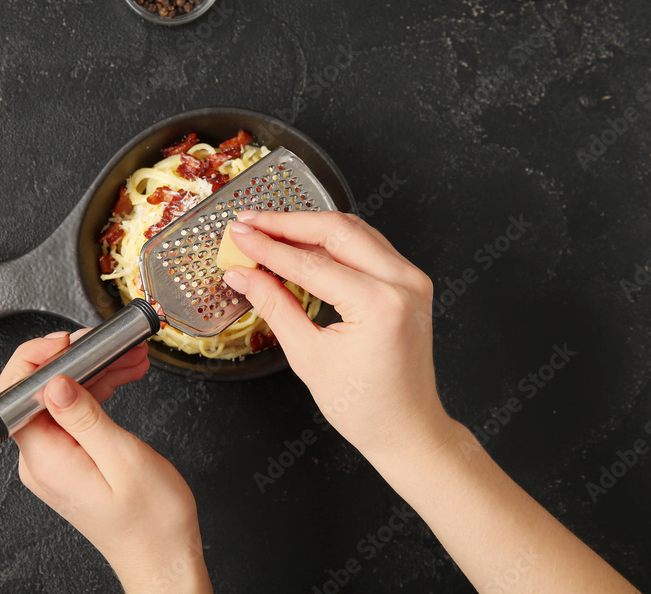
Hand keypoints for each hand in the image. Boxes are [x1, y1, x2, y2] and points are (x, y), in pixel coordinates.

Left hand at [0, 331, 211, 593]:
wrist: (164, 557)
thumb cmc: (151, 521)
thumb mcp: (123, 457)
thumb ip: (85, 416)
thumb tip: (53, 382)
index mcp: (46, 459)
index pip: (15, 395)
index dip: (35, 359)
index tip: (67, 341)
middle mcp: (42, 461)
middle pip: (39, 392)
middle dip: (76, 358)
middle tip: (110, 344)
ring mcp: (55, 462)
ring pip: (62, 400)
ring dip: (94, 372)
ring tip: (129, 357)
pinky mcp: (70, 462)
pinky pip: (75, 416)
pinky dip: (99, 393)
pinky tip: (123, 377)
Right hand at [221, 211, 455, 465]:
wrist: (407, 428)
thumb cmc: (365, 407)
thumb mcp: (308, 357)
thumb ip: (274, 306)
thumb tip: (244, 275)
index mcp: (378, 304)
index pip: (310, 263)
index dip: (267, 247)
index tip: (239, 236)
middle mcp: (401, 283)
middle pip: (335, 230)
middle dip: (287, 223)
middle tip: (249, 222)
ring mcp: (410, 278)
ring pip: (353, 230)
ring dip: (308, 226)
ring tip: (269, 228)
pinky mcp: (409, 281)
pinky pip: (367, 245)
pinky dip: (332, 239)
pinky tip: (302, 242)